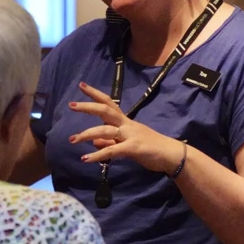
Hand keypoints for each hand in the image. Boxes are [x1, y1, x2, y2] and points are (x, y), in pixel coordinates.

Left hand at [68, 82, 183, 172]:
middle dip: (88, 106)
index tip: (81, 85)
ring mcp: (130, 135)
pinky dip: (97, 155)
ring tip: (72, 140)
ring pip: (105, 130)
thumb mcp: (128, 145)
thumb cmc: (152, 149)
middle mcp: (127, 124)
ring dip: (87, 134)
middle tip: (71, 104)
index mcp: (126, 122)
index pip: (109, 103)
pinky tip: (85, 159)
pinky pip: (112, 150)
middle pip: (106, 110)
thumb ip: (110, 143)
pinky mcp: (133, 148)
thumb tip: (94, 141)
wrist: (172, 155)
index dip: (95, 94)